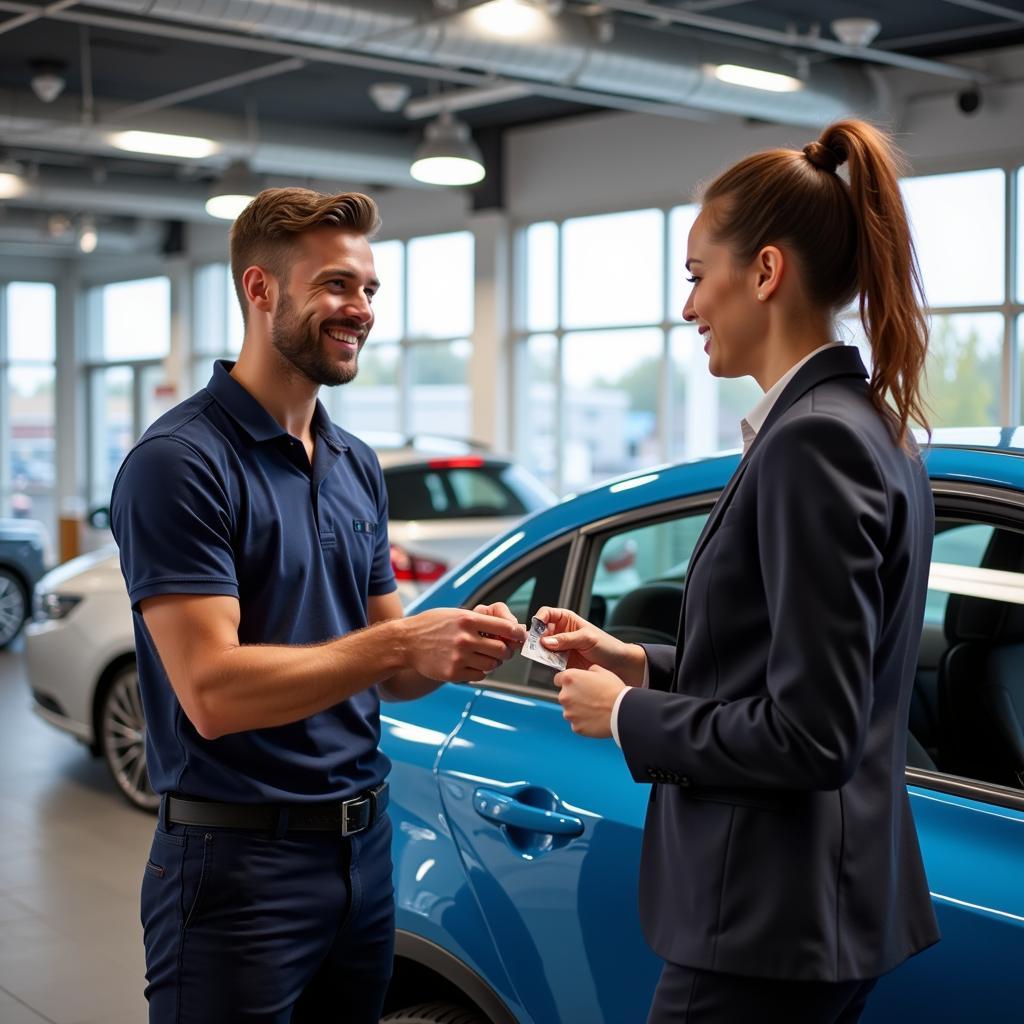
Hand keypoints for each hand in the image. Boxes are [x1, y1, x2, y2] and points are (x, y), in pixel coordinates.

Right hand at [403, 608, 525, 682]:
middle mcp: (465, 639)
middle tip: (502, 650)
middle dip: (506, 651)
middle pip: (503, 650)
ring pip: (493, 665)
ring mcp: (459, 658)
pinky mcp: (453, 673)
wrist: (406, 642)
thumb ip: (481, 620)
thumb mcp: (456, 614)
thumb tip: (510, 628)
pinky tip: (472, 664)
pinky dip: (480, 671)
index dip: (517, 634)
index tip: (519, 637)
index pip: (506, 628)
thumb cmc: (432, 625)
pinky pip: (479, 676)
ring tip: (484, 656)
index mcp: (468, 620)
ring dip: (493, 662)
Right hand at [534, 606, 639, 679]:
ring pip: (542, 647)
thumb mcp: (587, 638)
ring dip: (540, 651)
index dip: (539, 618)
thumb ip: (566, 639)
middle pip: (540, 631)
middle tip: (536, 645)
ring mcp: (560, 648)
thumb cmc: (607, 646)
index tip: (537, 626)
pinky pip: (548, 661)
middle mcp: (561, 632)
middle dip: (536, 637)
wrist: (619, 666)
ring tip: (543, 656)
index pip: (547, 613)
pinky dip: (546, 662)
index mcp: (567, 620)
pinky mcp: (561, 663)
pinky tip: (551, 664)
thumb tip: (545, 641)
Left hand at [554, 664, 625, 737]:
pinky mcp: (575, 727)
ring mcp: (569, 713)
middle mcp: (565, 696)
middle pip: (565, 696)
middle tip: (591, 698)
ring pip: (570, 711)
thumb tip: (587, 672)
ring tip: (596, 709)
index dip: (568, 681)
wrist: (622, 712)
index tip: (575, 684)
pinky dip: (584, 722)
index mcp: (569, 679)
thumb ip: (589, 670)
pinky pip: (577, 723)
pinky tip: (596, 718)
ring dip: (579, 710)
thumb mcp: (603, 672)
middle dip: (574, 696)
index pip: (558, 679)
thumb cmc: (614, 690)